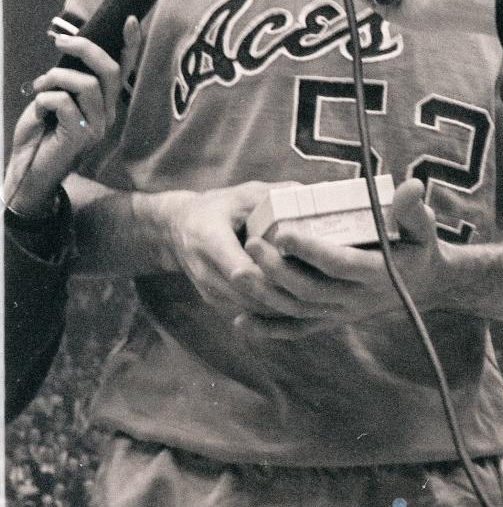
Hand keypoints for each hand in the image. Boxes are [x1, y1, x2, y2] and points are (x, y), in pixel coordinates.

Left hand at [4, 18, 140, 216]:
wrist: (26, 169)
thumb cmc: (40, 134)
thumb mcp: (54, 98)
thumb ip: (67, 80)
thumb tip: (67, 52)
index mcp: (104, 104)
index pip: (123, 71)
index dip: (130, 45)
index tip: (129, 20)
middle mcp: (107, 114)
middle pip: (109, 71)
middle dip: (85, 49)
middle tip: (60, 42)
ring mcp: (97, 126)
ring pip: (87, 84)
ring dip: (56, 77)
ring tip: (39, 86)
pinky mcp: (81, 135)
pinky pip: (64, 102)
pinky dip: (45, 98)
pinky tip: (38, 108)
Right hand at [165, 181, 354, 319]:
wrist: (177, 228)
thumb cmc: (218, 207)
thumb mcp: (243, 194)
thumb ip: (275, 195)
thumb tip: (314, 193)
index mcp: (208, 238)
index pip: (242, 269)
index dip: (272, 272)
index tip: (302, 266)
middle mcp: (205, 270)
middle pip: (251, 293)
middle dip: (286, 292)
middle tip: (321, 287)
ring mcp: (209, 290)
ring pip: (252, 308)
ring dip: (283, 305)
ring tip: (317, 297)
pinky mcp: (216, 302)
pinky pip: (248, 312)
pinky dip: (274, 309)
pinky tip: (301, 303)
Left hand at [236, 178, 444, 337]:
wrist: (425, 286)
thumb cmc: (420, 248)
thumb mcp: (423, 228)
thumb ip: (413, 210)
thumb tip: (411, 185)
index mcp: (377, 274)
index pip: (340, 263)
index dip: (312, 251)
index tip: (284, 232)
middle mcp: (357, 298)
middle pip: (310, 289)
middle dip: (277, 270)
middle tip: (249, 243)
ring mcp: (342, 312)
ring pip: (298, 310)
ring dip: (266, 297)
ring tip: (235, 275)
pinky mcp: (332, 320)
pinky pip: (298, 329)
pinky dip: (270, 329)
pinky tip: (240, 323)